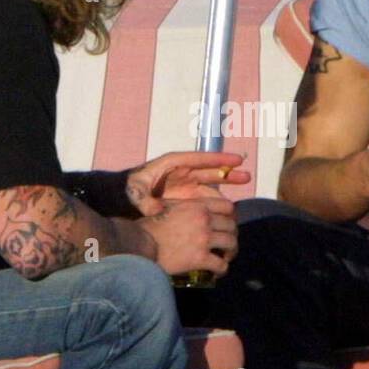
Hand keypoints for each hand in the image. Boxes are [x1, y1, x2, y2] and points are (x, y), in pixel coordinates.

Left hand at [125, 151, 249, 216]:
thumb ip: (144, 199)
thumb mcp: (134, 192)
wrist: (121, 200)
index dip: (218, 159)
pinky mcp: (186, 198)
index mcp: (172, 164)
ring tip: (245, 182)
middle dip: (228, 171)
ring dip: (226, 184)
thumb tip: (155, 209)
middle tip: (247, 174)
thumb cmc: (127, 190)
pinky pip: (205, 198)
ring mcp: (185, 186)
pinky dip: (216, 200)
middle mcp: (182, 173)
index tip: (237, 159)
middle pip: (209, 170)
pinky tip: (228, 206)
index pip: (199, 159)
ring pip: (210, 184)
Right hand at [136, 196, 237, 276]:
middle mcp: (204, 219)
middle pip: (232, 226)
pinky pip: (221, 265)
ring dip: (230, 253)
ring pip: (231, 244)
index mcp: (198, 205)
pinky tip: (216, 273)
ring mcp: (204, 239)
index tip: (227, 225)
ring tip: (224, 258)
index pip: (228, 207)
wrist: (139, 244)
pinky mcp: (200, 258)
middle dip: (232, 236)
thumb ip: (183, 207)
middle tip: (226, 245)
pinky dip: (222, 270)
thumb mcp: (167, 207)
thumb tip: (188, 212)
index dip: (231, 217)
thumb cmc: (148, 226)